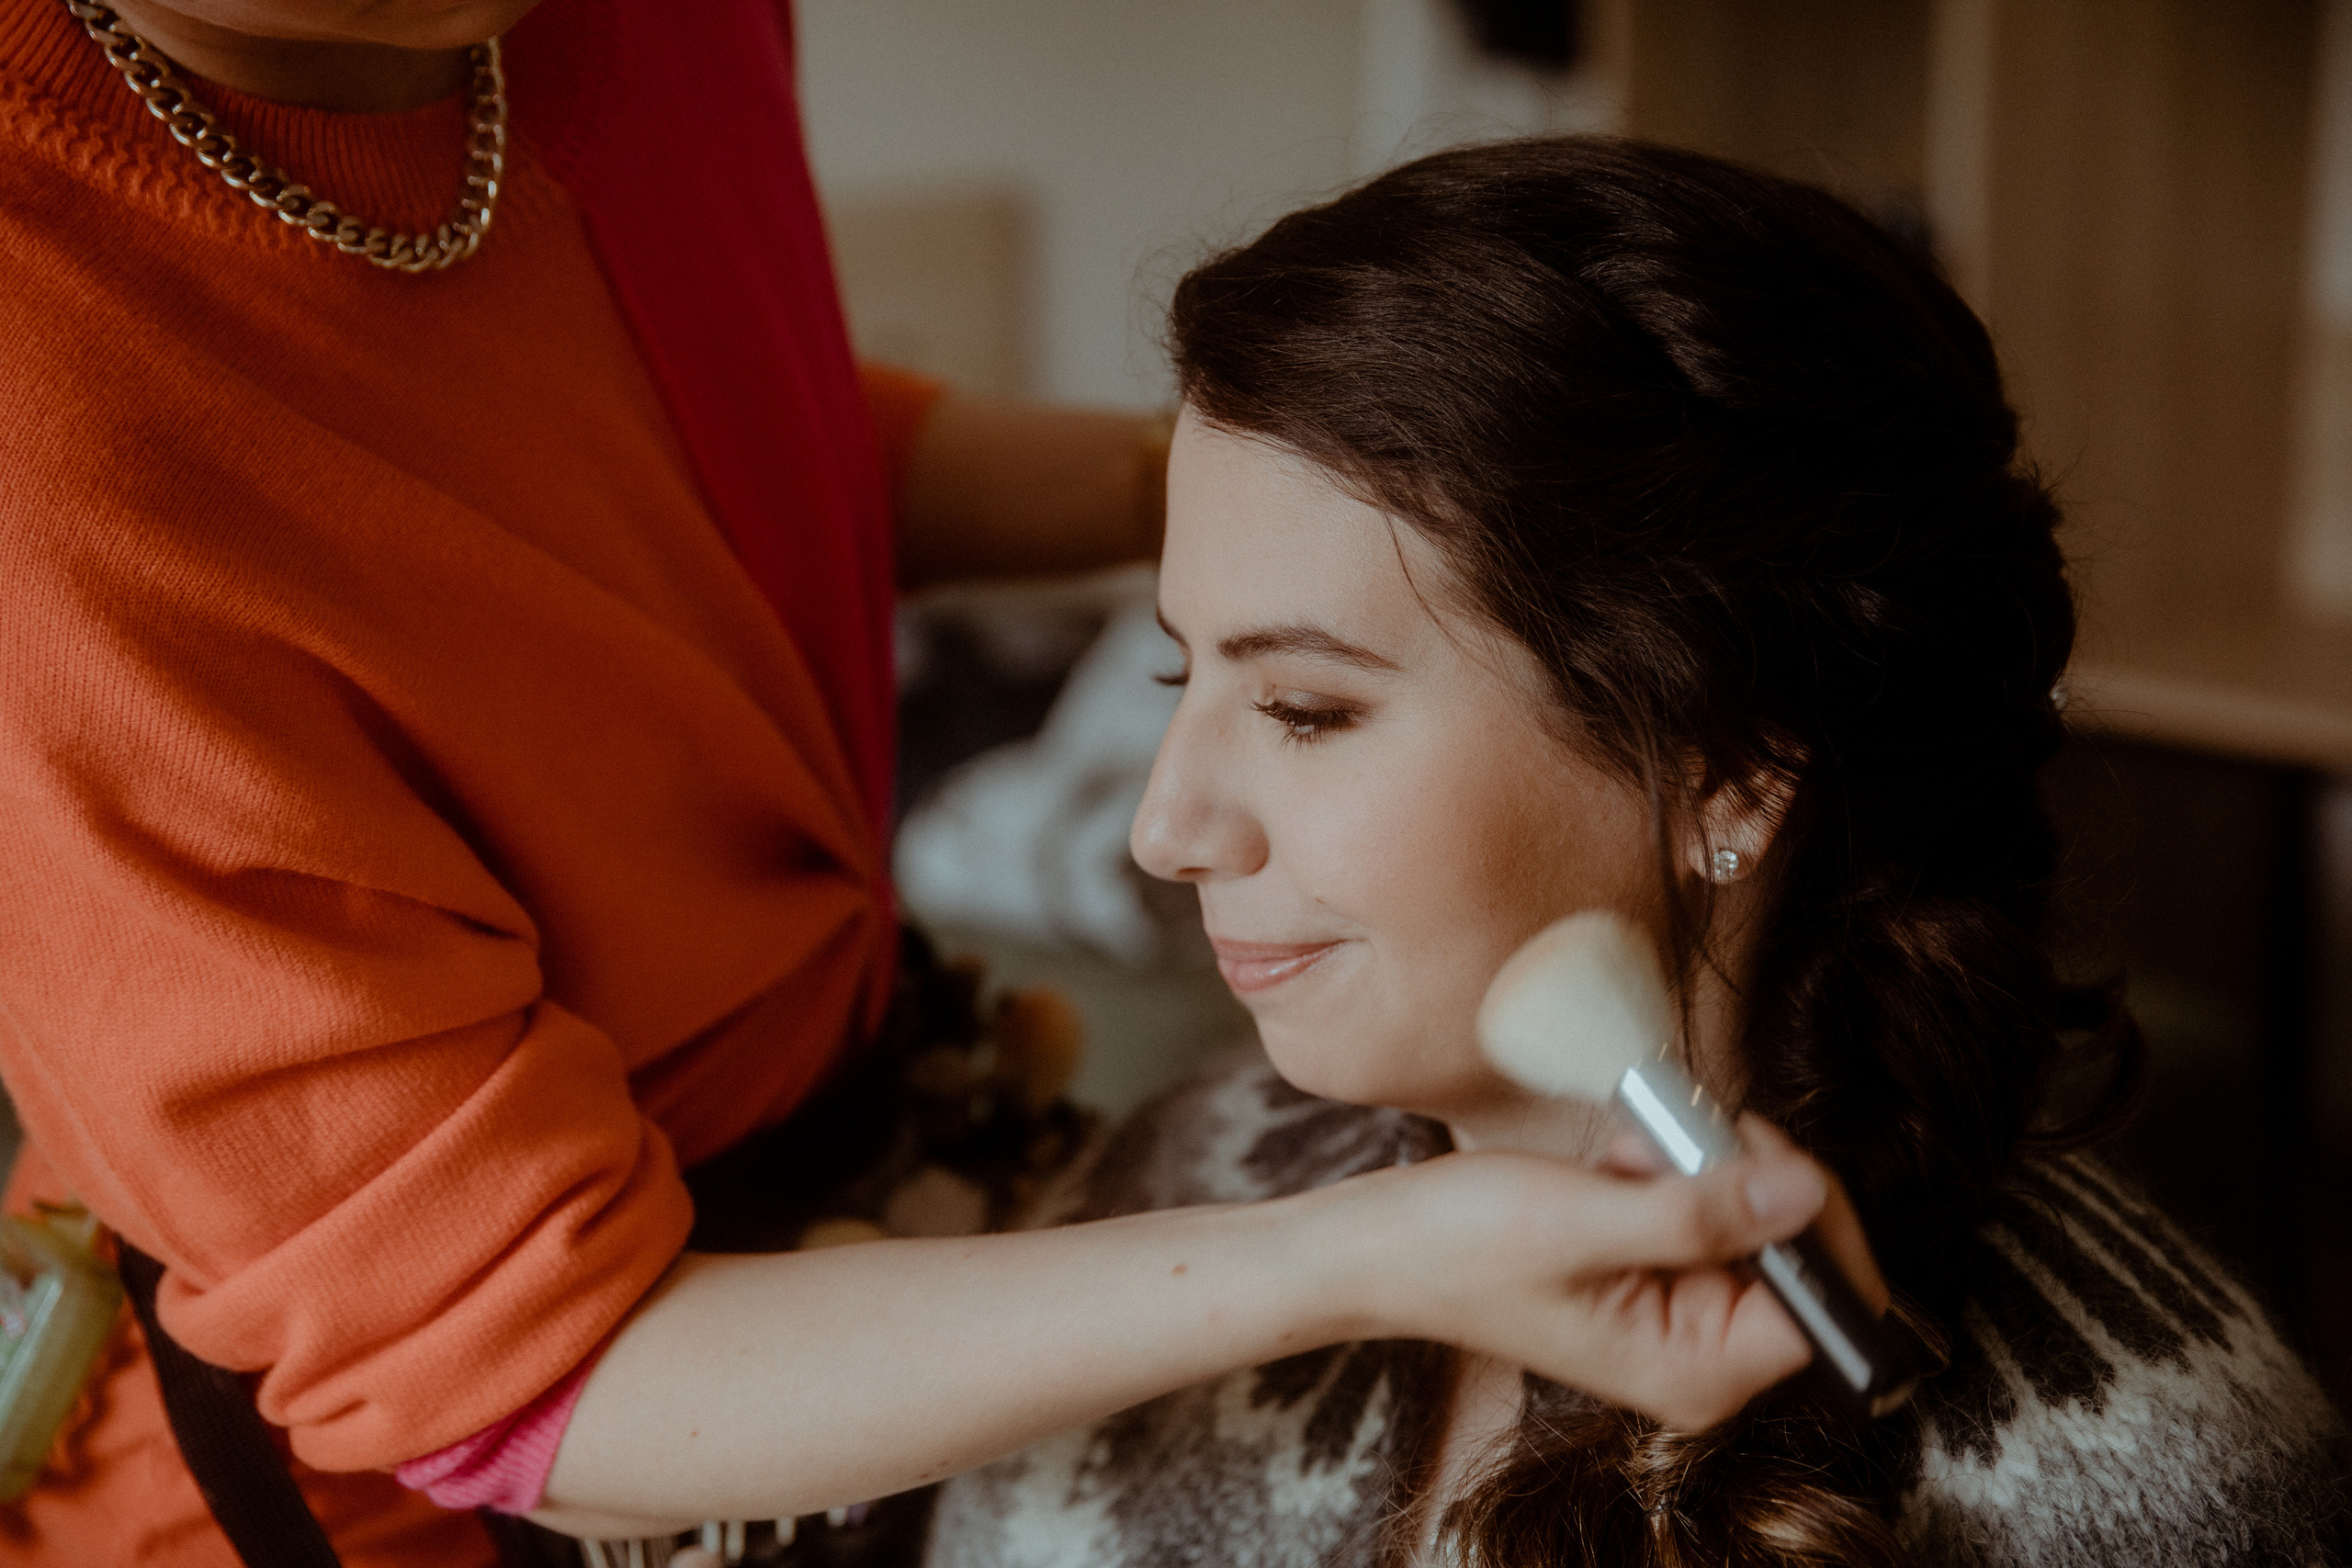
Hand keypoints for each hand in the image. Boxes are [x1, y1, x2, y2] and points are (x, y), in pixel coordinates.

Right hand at [1329, 1115, 1885, 1428]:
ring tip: (1624, 1160)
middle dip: (1742, 1182)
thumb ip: (1702, 1214)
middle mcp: (1702, 1356)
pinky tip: (1614, 1167)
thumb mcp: (1585, 1222)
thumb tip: (1808, 1195)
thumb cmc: (1461, 1248)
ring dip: (1699, 1168)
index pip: (1827, 1303)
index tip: (1753, 1150)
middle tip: (1672, 1144)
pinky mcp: (1657, 1277)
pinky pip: (1706, 1208)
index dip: (1813, 1217)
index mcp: (1699, 1371)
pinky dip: (1670, 1170)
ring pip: (1752, 1217)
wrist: (1381, 1245)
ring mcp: (1680, 1316)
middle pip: (1796, 1254)